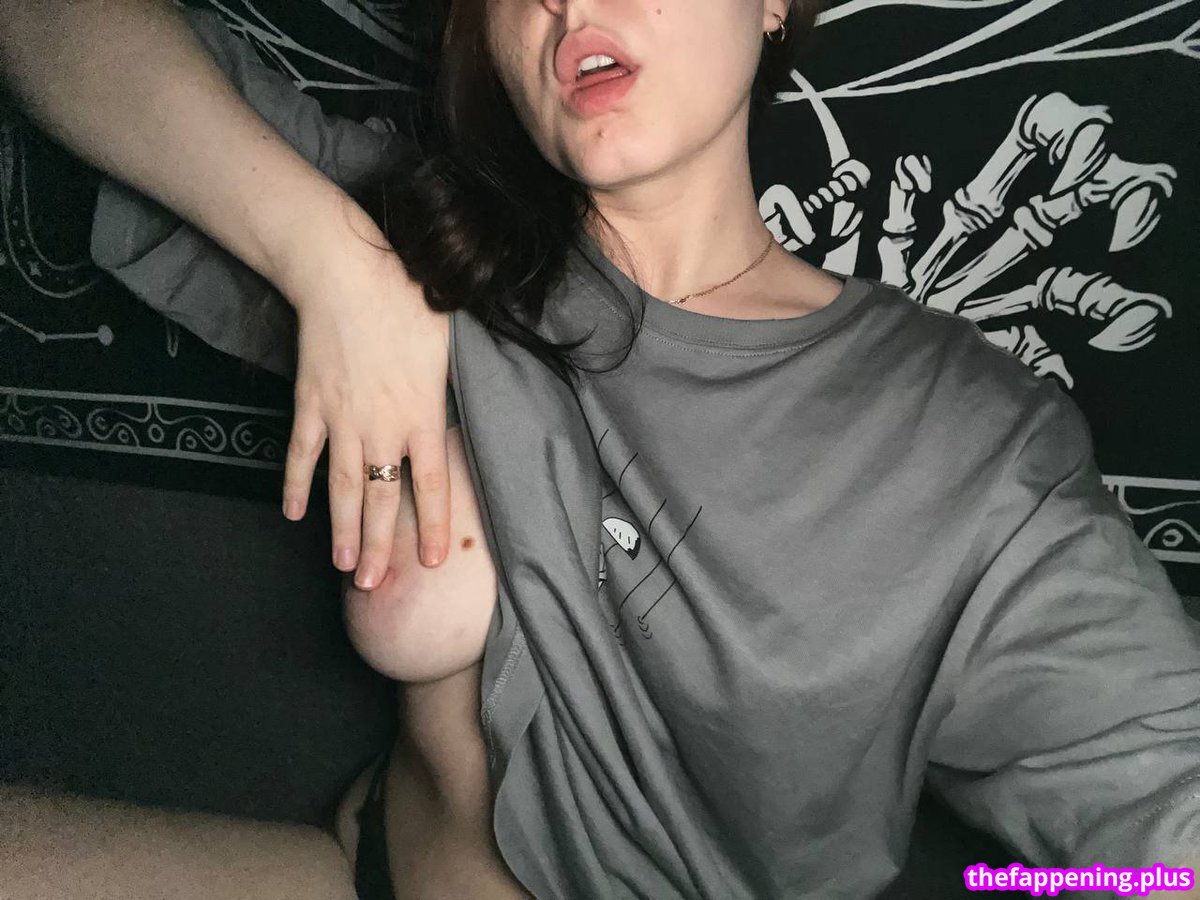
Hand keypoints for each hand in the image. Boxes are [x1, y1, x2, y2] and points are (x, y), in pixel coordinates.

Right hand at [275, 197, 451, 589]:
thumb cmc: (407, 299)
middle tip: (374, 586)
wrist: (346, 275)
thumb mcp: (449, 342)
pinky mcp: (310, 404)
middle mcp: (382, 428)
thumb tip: (475, 396)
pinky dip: (294, 484)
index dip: (434, 526)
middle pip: (382, 499)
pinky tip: (292, 513)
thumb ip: (454, 383)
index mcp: (422, 416)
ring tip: (342, 567)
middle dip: (379, 546)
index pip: (432, 485)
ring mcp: (341, 420)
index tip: (434, 562)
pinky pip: (300, 454)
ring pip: (343, 488)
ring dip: (342, 530)